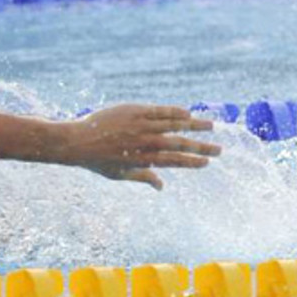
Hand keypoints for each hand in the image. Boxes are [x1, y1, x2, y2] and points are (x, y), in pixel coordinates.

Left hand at [61, 104, 219, 188]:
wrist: (77, 141)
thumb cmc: (97, 161)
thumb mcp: (119, 174)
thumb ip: (143, 178)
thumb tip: (162, 186)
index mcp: (144, 159)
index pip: (174, 161)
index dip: (192, 162)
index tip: (207, 163)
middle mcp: (145, 142)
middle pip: (180, 144)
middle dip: (201, 147)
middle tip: (219, 149)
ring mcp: (140, 125)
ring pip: (174, 125)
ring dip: (194, 126)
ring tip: (211, 127)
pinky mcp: (134, 110)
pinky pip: (159, 110)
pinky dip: (174, 112)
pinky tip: (187, 114)